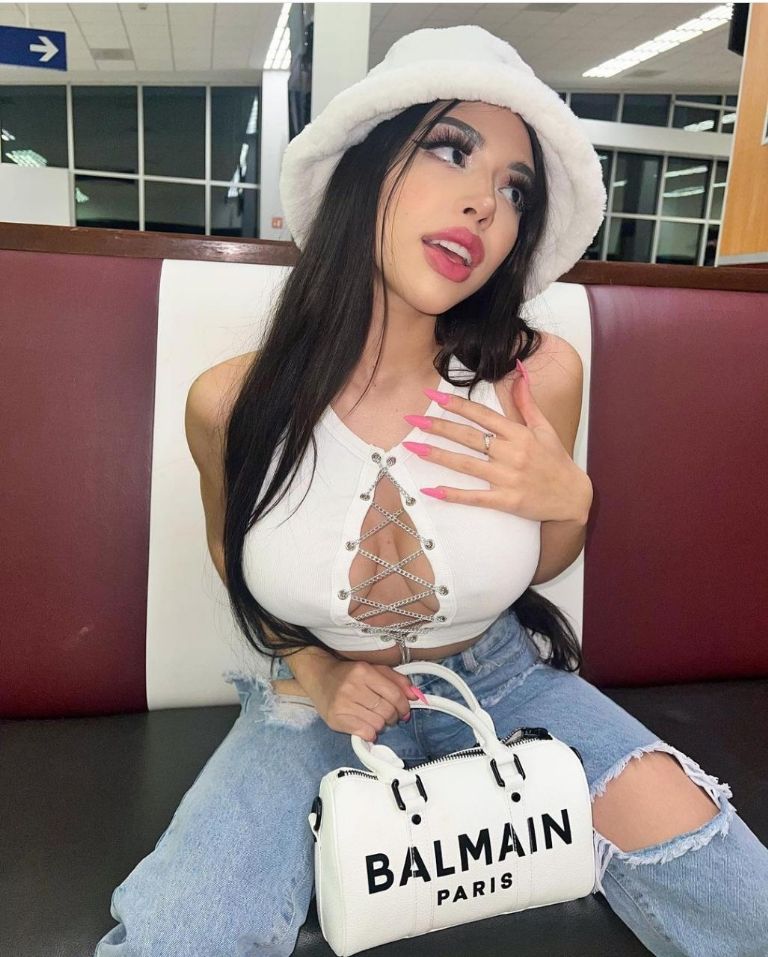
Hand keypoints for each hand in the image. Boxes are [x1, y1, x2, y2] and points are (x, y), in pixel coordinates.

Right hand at [305, 659, 419, 742]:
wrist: (319, 677)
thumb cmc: (349, 674)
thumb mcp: (374, 669)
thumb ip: (396, 680)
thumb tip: (415, 696)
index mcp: (363, 671)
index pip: (394, 694)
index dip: (404, 705)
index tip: (405, 710)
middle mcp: (352, 687)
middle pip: (387, 711)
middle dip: (394, 716)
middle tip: (390, 715)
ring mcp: (342, 705)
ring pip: (377, 724)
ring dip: (382, 724)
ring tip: (376, 717)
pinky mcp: (336, 720)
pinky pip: (365, 733)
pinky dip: (371, 732)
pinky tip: (367, 725)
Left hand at [402, 363, 591, 522]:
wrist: (573, 498)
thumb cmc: (556, 461)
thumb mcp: (544, 427)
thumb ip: (526, 401)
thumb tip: (520, 371)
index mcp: (519, 434)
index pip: (482, 415)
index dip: (456, 404)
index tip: (432, 395)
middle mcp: (512, 453)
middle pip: (469, 437)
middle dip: (438, 427)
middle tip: (411, 420)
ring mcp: (508, 478)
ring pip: (467, 464)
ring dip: (438, 456)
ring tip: (412, 448)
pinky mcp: (507, 500)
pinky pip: (475, 497)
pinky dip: (452, 494)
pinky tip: (430, 489)